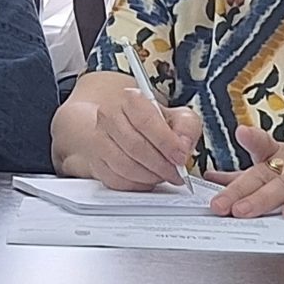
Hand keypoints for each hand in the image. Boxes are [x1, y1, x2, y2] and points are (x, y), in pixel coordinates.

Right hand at [74, 89, 201, 190]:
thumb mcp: (178, 117)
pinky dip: (137, 184)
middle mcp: (109, 116)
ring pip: (125, 166)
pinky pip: (117, 180)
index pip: (146, 121)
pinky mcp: (97, 162)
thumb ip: (187, 127)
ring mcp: (99, 140)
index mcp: (130, 99)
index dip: (166, 143)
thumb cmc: (154, 124)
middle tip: (176, 173)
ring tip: (164, 175)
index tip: (181, 157)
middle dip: (161, 165)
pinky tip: (148, 179)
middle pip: (135, 146)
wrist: (126, 128)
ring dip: (150, 176)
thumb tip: (183, 145)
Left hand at [207, 124, 283, 221]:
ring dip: (261, 200)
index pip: (249, 161)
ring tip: (242, 212)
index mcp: (282, 158)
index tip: (206, 175)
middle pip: (261, 176)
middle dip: (236, 191)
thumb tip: (215, 177)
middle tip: (216, 205)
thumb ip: (253, 173)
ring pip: (282, 188)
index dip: (230, 167)